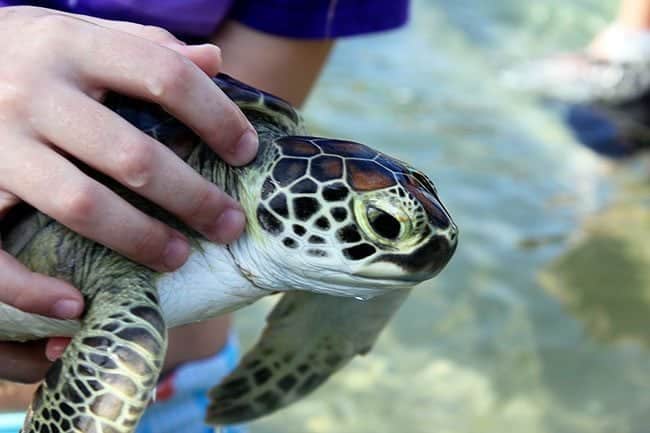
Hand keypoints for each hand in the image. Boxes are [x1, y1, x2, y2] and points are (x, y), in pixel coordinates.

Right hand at [0, 6, 258, 381]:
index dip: (217, 117)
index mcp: (74, 46)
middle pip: (134, 156)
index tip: (246, 151)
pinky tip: (77, 304)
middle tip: (229, 225)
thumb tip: (212, 59)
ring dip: (140, 240)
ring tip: (179, 258)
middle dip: (194, 198)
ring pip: (82, 205)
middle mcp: (34, 92)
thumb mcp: (80, 35)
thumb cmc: (29, 55)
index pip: (165, 77)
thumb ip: (142, 47)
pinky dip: (33, 287)